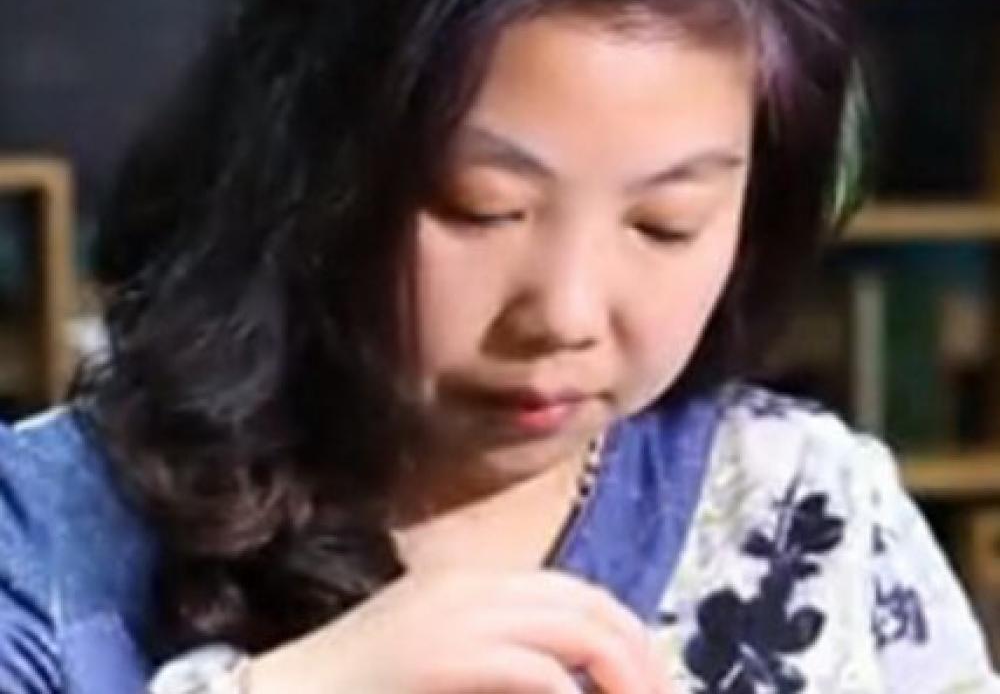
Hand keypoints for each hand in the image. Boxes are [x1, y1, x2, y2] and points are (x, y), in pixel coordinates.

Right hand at [248, 568, 673, 693]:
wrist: (285, 690)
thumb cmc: (362, 682)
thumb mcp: (440, 653)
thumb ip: (497, 651)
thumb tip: (562, 675)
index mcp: (476, 582)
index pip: (575, 592)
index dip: (624, 634)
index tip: (650, 678)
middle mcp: (475, 585)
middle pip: (586, 602)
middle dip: (638, 651)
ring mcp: (459, 615)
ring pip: (572, 625)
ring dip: (620, 670)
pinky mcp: (444, 654)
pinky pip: (531, 670)